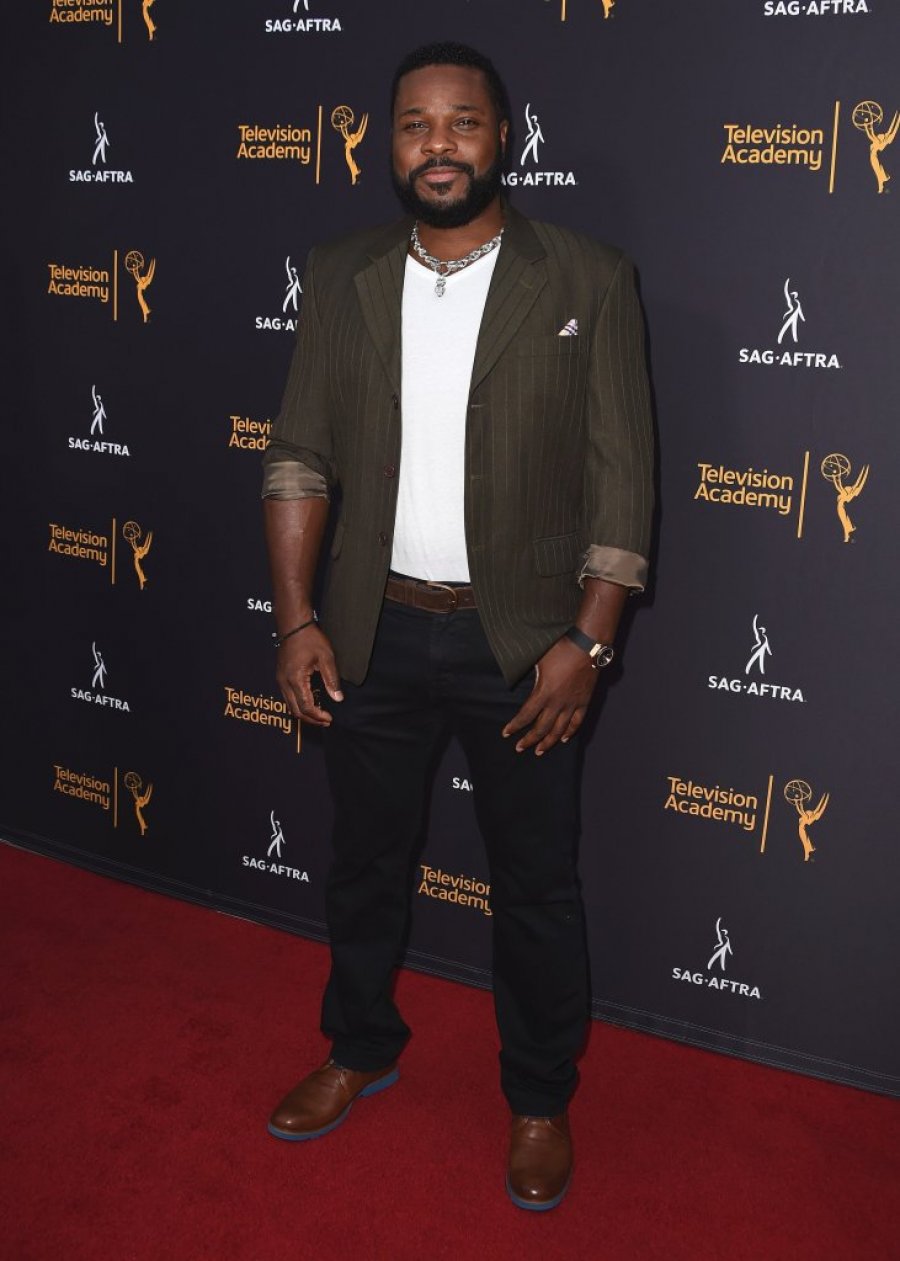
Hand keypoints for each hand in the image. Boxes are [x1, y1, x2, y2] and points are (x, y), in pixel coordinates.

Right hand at [276, 626, 342, 726]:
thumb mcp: (326, 658)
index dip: (318, 716)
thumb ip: (331, 679)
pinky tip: (310, 702)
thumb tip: (338, 698)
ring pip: (289, 705)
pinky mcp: (280, 677)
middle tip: (325, 721)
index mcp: (296, 679)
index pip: (306, 707)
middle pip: (295, 710)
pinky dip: (298, 704)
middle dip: (311, 719)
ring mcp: (280, 680)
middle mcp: (284, 683)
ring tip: (319, 714)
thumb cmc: (310, 639)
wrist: (293, 626)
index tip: (329, 718)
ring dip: (304, 713)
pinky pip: (287, 697)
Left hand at [502, 638, 598, 754]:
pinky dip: (570, 732)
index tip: (506, 733)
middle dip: (529, 740)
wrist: (588, 645)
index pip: (525, 716)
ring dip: (548, 742)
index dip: (514, 726)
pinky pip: (577, 722)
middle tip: (519, 748)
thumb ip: (527, 671)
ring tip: (539, 751)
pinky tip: (564, 739)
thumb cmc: (561, 648)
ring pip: (559, 730)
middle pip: (541, 728)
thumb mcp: (538, 659)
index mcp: (543, 693)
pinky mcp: (584, 701)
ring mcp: (572, 704)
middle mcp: (557, 703)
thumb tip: (514, 675)